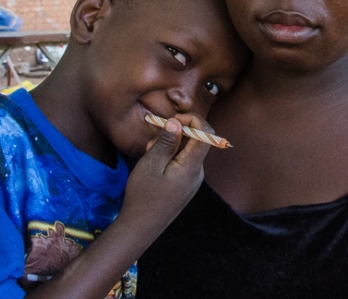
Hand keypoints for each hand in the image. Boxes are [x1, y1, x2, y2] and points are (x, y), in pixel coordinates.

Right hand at [119, 114, 211, 232]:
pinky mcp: (185, 186)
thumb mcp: (151, 164)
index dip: (193, 120)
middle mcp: (197, 172)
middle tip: (153, 139)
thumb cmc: (143, 195)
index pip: (206, 134)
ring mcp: (192, 180)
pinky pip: (182, 163)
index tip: (172, 119)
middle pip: (197, 141)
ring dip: (170, 145)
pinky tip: (153, 164)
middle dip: (177, 133)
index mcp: (192, 166)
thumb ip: (166, 142)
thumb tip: (177, 122)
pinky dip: (170, 156)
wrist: (140, 227)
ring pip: (187, 151)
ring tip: (149, 152)